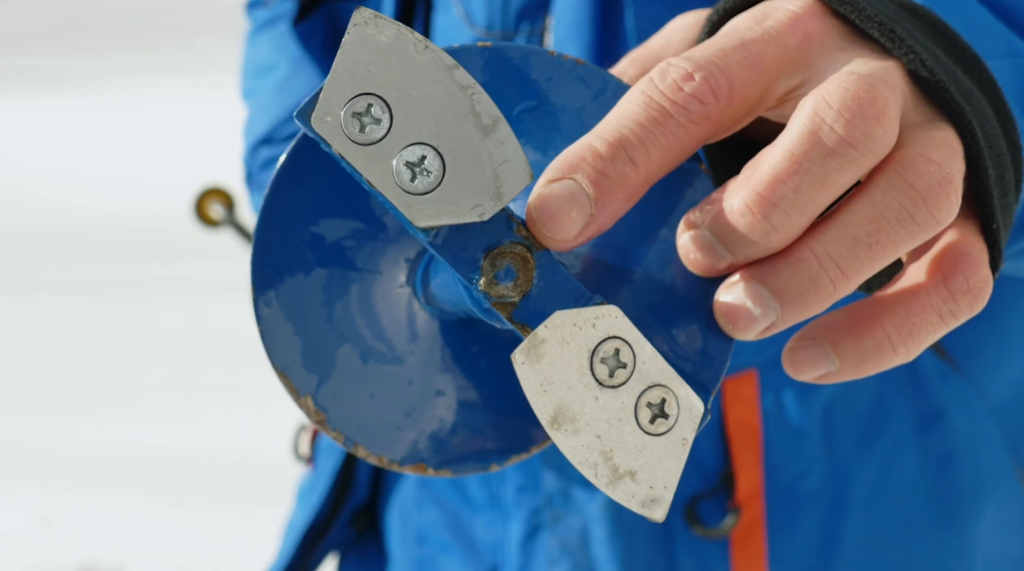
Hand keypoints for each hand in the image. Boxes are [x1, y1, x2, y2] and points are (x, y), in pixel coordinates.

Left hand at [525, 0, 992, 382]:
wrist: (882, 75)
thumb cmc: (770, 86)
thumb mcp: (698, 74)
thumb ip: (636, 124)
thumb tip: (556, 208)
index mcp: (779, 39)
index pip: (696, 88)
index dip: (620, 159)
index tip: (556, 222)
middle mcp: (869, 82)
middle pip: (839, 134)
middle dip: (757, 214)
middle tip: (695, 259)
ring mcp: (931, 147)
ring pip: (906, 206)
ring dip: (813, 277)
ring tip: (738, 315)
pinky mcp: (962, 217)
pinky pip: (953, 281)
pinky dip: (881, 335)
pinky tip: (806, 357)